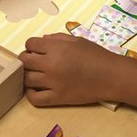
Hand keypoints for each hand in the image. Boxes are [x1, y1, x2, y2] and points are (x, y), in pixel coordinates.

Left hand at [20, 34, 136, 107]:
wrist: (111, 76)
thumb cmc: (96, 55)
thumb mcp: (77, 40)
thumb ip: (57, 38)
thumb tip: (41, 40)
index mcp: (56, 48)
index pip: (30, 44)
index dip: (31, 46)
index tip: (36, 50)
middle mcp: (51, 65)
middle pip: (25, 61)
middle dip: (26, 59)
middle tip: (33, 61)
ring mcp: (53, 83)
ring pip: (26, 79)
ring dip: (27, 75)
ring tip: (34, 74)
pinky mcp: (58, 98)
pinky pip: (35, 99)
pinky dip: (30, 94)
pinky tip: (35, 89)